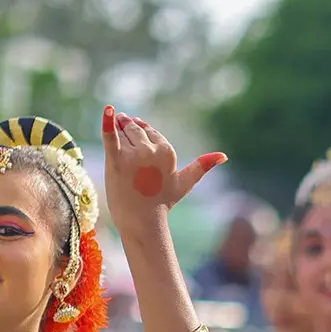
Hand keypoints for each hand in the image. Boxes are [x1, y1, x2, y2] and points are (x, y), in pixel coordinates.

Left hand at [100, 105, 223, 235]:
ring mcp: (134, 155)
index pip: (151, 132)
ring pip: (122, 132)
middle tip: (123, 142)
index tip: (137, 144)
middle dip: (128, 131)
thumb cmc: (163, 203)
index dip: (142, 135)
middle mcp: (151, 150)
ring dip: (117, 131)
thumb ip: (202, 166)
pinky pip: (110, 137)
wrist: (142, 221)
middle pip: (135, 130)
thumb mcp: (184, 182)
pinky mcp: (116, 161)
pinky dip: (107, 122)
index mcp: (167, 151)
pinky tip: (108, 110)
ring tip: (115, 142)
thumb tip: (224, 156)